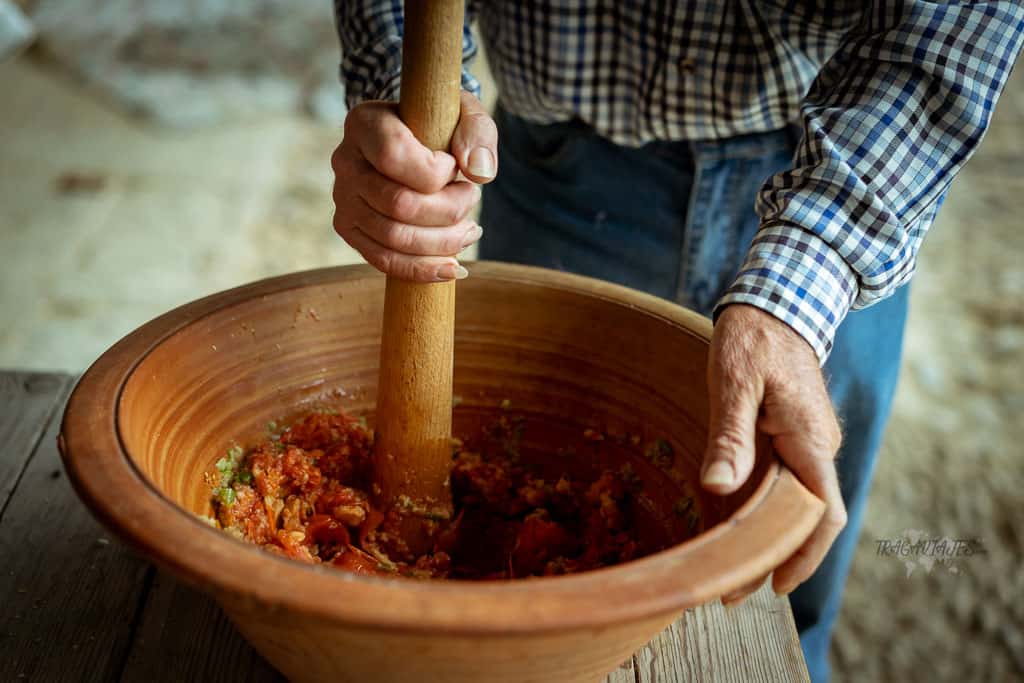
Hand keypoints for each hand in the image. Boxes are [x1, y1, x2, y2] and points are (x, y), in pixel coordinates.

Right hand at [331, 91, 496, 281]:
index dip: (435, 171)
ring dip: (443, 242)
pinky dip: (422, 270)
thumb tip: (479, 173)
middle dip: (449, 210)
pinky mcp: (349, 229)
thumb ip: (477, 132)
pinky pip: (384, 261)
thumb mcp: (462, 112)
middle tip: (471, 198)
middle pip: (399, 204)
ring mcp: (344, 199)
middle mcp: (346, 161)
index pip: (394, 156)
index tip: (454, 166)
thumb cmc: (436, 124)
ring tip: (470, 231)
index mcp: (365, 123)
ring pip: (394, 238)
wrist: (409, 138)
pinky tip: (451, 267)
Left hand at [701, 304, 844, 606]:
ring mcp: (806, 445)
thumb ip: (729, 436)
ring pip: (789, 504)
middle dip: (771, 558)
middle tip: (728, 593)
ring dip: (760, 537)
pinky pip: (776, 483)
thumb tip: (719, 488)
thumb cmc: (753, 338)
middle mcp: (817, 448)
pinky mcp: (792, 439)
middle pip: (804, 519)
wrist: (776, 304)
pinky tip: (721, 527)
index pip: (822, 512)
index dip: (803, 555)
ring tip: (720, 570)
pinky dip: (751, 508)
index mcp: (810, 439)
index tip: (773, 585)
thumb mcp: (733, 383)